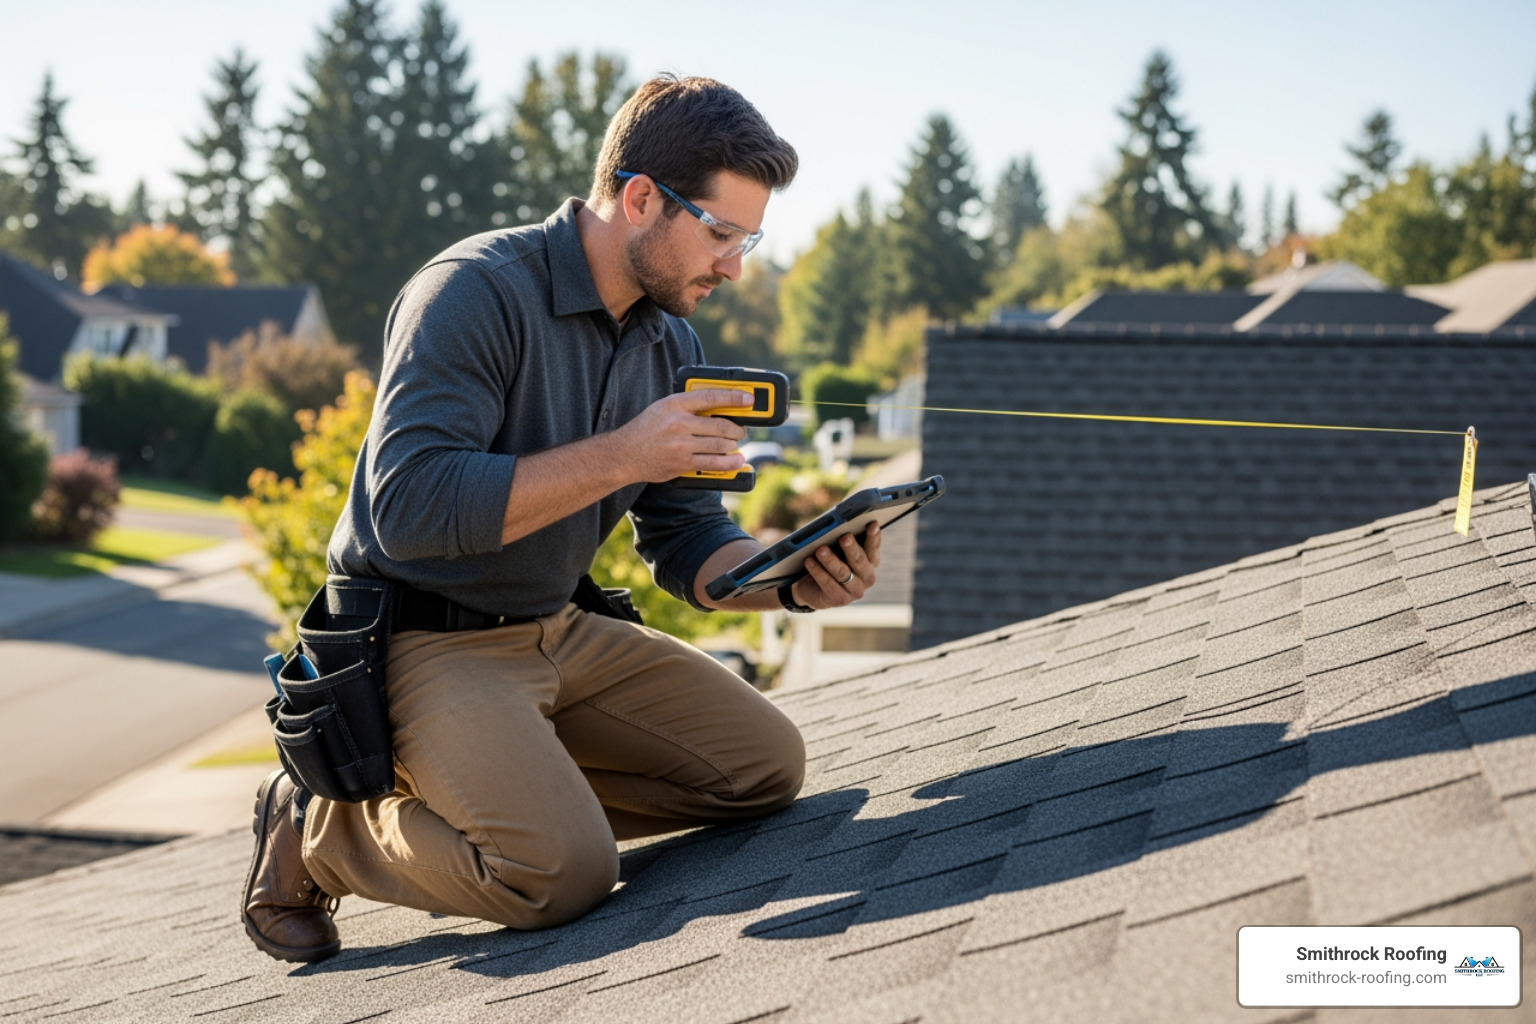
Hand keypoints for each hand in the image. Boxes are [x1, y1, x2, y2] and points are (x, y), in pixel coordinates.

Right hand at [612, 390, 750, 483]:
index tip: (748, 399)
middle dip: (736, 429)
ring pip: (720, 444)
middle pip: (720, 424)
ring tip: (734, 445)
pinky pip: (713, 463)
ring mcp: (681, 445)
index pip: (711, 396)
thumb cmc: (647, 429)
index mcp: (674, 404)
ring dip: (733, 445)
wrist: (625, 454)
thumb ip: (688, 405)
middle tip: (740, 430)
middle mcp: (679, 423)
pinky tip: (737, 461)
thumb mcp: (663, 407)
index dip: (734, 397)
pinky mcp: (682, 463)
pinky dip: (729, 463)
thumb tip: (719, 407)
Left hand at [792, 523, 881, 609]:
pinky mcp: (840, 600)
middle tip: (844, 537)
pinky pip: (828, 584)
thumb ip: (842, 539)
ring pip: (843, 573)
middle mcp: (867, 577)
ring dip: (831, 560)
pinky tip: (808, 561)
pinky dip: (817, 571)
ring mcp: (855, 591)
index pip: (873, 547)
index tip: (871, 523)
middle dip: (851, 548)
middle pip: (859, 560)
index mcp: (871, 561)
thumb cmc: (829, 561)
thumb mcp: (837, 549)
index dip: (873, 536)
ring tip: (820, 550)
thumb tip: (836, 526)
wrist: (812, 587)